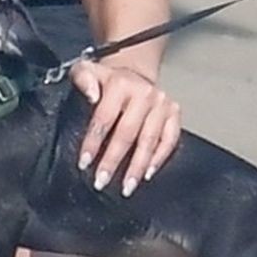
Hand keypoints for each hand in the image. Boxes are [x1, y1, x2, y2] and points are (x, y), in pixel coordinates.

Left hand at [70, 59, 180, 196]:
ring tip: (127, 186)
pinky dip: (159, 158)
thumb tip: (91, 95)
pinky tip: (148, 174)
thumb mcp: (87, 70)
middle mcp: (145, 93)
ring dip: (137, 166)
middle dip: (113, 160)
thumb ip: (82, 78)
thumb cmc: (107, 80)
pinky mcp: (174, 113)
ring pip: (149, 140)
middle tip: (102, 181)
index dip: (93, 143)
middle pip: (127, 133)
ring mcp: (162, 104)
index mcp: (120, 84)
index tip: (85, 163)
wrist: (134, 72)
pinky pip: (169, 140)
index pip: (104, 118)